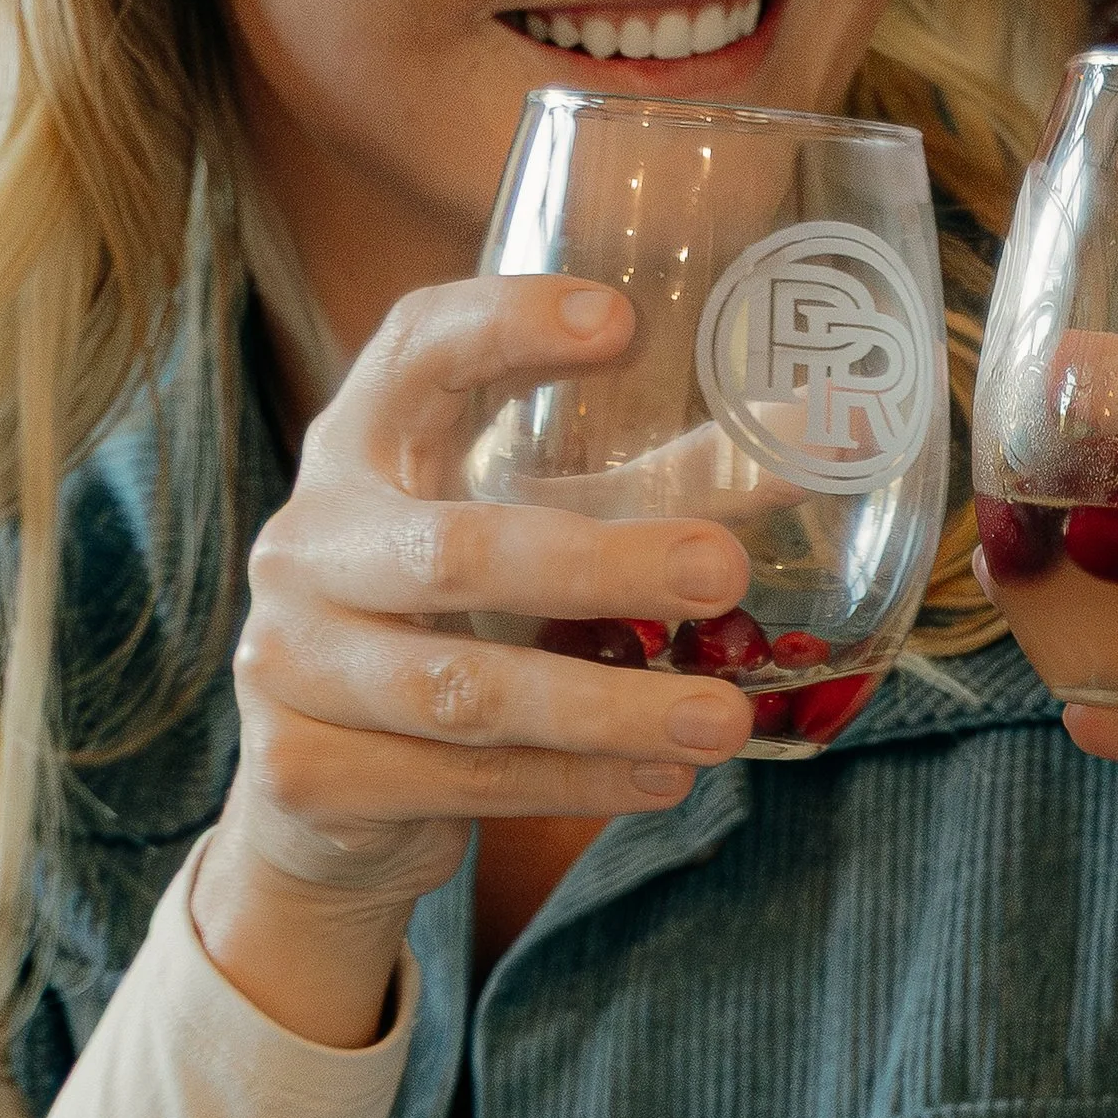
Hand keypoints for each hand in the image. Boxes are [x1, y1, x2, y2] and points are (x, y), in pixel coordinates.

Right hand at [195, 275, 757, 1047]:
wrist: (321, 797)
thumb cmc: (449, 630)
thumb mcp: (533, 539)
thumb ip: (660, 489)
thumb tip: (826, 434)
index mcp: (359, 450)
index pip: (414, 351)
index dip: (505, 325)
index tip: (619, 320)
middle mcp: (306, 545)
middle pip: (457, 551)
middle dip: (600, 564)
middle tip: (722, 570)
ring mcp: (292, 661)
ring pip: (463, 691)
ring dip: (606, 709)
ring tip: (723, 721)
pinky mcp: (305, 770)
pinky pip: (459, 780)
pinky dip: (573, 783)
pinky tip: (661, 780)